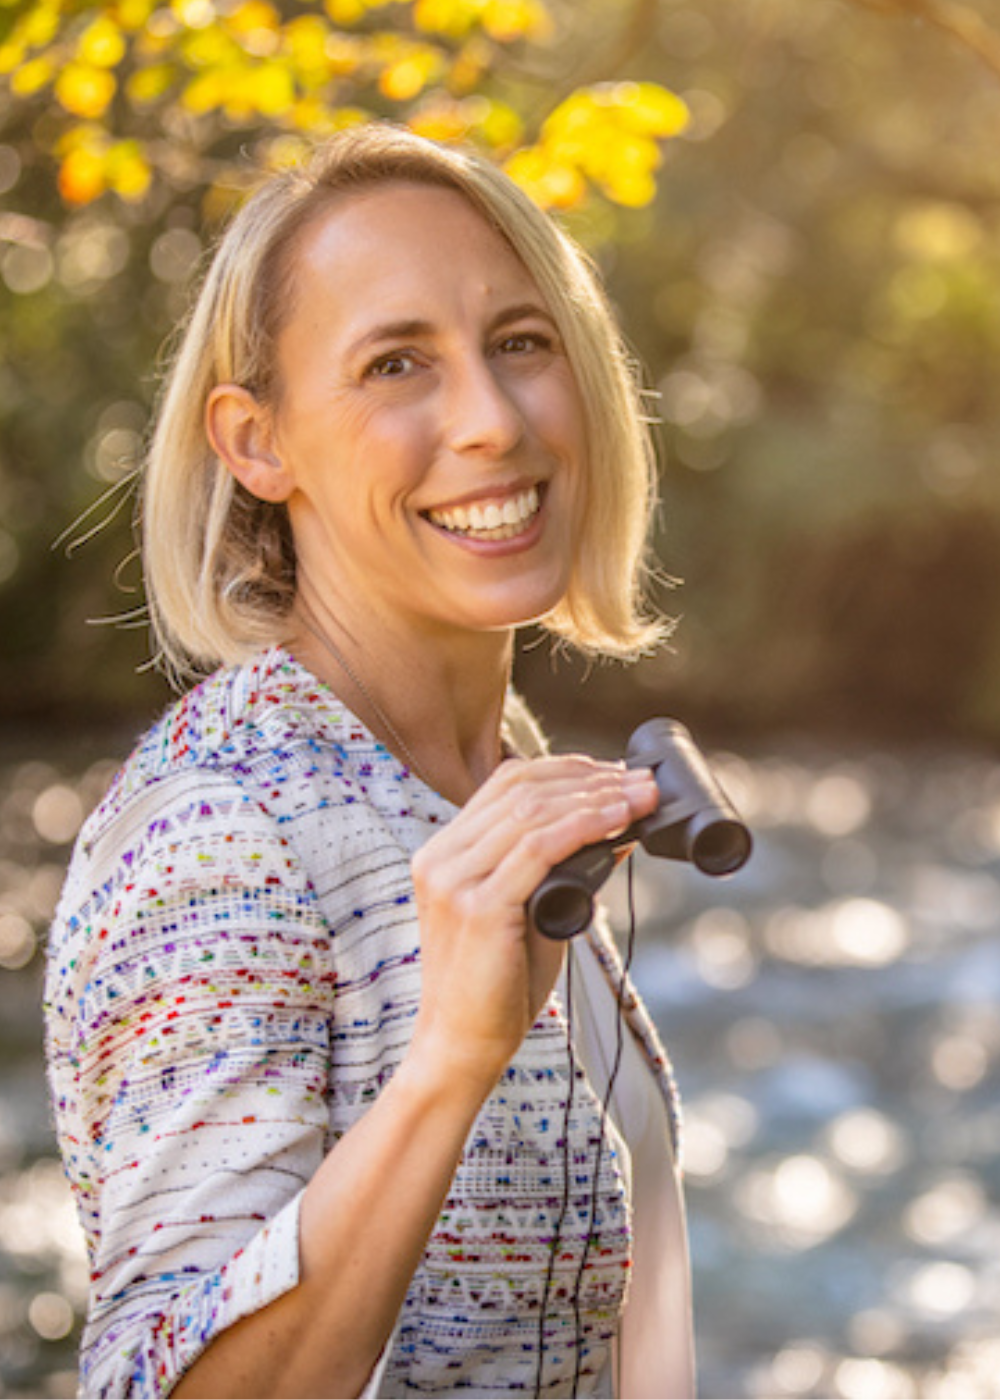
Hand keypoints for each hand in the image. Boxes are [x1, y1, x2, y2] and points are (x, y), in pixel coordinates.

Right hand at [408, 756, 658, 1089]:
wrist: (461, 1048)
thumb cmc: (496, 988)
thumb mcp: (530, 914)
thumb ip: (561, 870)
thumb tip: (617, 830)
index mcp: (444, 853)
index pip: (505, 784)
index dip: (565, 769)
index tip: (615, 774)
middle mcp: (440, 858)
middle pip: (521, 789)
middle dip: (590, 779)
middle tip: (643, 782)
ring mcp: (453, 881)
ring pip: (532, 812)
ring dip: (596, 798)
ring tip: (643, 796)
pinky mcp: (477, 907)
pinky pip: (537, 848)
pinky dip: (584, 826)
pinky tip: (618, 821)